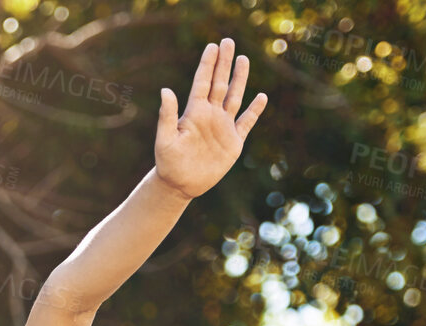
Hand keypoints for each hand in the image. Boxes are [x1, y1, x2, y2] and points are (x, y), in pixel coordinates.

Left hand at [155, 38, 267, 199]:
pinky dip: (254, 110)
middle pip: (220, 83)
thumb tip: (165, 90)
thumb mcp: (165, 139)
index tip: (212, 46)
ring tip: (243, 59)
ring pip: (234, 97)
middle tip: (228, 41)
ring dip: (239, 79)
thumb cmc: (168, 163)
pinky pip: (246, 122)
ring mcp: (222, 127)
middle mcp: (210, 115)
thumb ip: (167, 116)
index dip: (207, 64)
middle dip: (224, 63)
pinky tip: (261, 97)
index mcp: (194, 112)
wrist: (180, 185)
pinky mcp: (233, 142)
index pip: (202, 82)